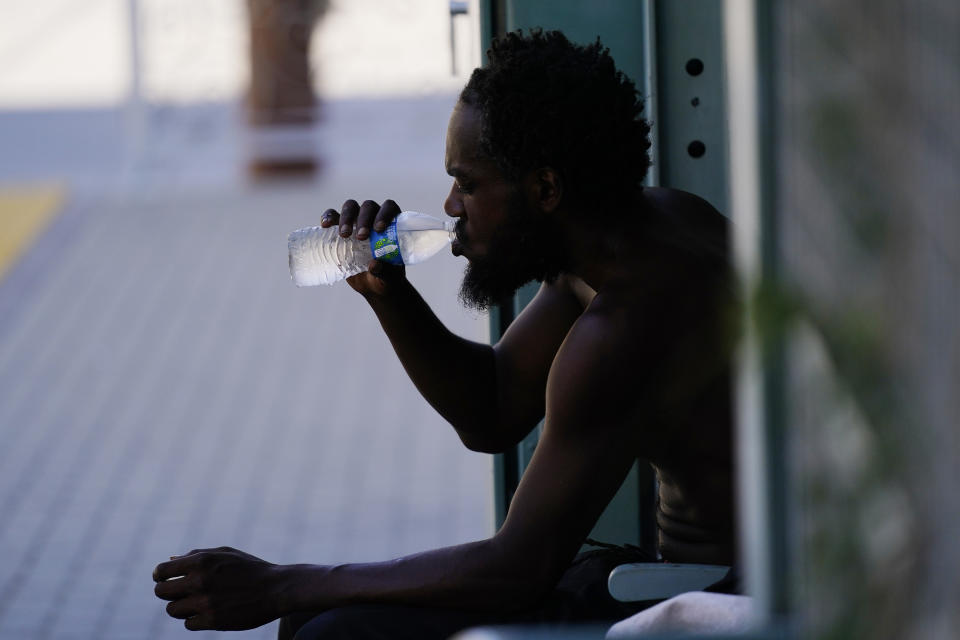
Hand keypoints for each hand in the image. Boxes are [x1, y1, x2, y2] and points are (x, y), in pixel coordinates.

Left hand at [153, 546, 289, 630]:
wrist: (277, 588)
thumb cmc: (251, 568)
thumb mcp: (225, 553)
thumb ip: (196, 555)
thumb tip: (170, 561)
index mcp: (201, 561)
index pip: (161, 571)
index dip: (160, 576)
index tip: (165, 579)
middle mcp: (199, 581)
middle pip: (162, 592)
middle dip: (168, 593)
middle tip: (180, 593)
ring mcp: (205, 602)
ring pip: (173, 610)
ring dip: (182, 608)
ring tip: (197, 603)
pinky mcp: (213, 621)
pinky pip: (188, 624)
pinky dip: (195, 620)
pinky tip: (208, 612)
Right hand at [321, 199, 406, 296]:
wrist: (372, 285)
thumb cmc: (386, 277)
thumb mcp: (389, 278)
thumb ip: (386, 271)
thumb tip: (374, 264)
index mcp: (392, 224)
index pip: (389, 208)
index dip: (384, 214)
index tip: (378, 229)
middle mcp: (374, 218)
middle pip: (368, 207)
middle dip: (364, 219)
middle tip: (361, 237)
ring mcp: (356, 221)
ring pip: (351, 207)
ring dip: (346, 217)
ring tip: (344, 234)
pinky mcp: (340, 228)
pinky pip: (333, 216)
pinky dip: (328, 217)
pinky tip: (326, 225)